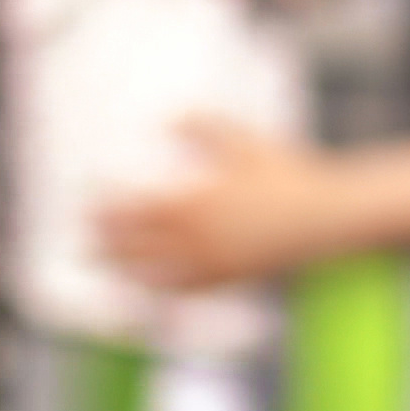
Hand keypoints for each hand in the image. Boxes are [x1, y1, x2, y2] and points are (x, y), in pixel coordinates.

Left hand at [97, 117, 335, 290]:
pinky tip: (150, 286)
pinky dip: (160, 289)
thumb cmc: (287, 174)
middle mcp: (197, 241)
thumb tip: (167, 119)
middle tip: (82, 240)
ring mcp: (211, 266)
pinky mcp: (229, 281)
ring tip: (107, 266)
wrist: (327, 218)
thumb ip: (203, 126)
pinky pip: (185, 291)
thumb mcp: (244, 141)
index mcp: (195, 204)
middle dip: (105, 244)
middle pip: (135, 247)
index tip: (87, 201)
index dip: (105, 209)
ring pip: (154, 275)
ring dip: (125, 271)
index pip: (134, 210)